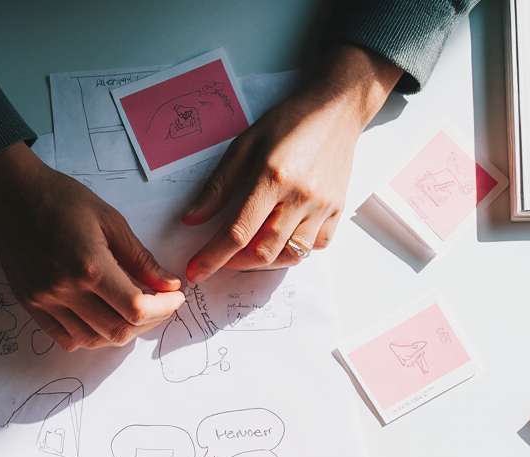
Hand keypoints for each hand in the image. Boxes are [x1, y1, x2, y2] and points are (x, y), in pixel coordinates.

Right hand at [0, 143, 185, 350]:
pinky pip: (65, 339)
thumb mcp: (110, 220)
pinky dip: (89, 336)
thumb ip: (140, 258)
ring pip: (93, 340)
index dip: (163, 308)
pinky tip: (101, 318)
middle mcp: (67, 291)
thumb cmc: (62, 200)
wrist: (11, 197)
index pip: (136, 308)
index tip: (175, 298)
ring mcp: (46, 302)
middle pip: (118, 331)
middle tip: (159, 304)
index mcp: (91, 267)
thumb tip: (169, 285)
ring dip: (120, 332)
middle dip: (148, 322)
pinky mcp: (31, 305)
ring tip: (131, 313)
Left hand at [180, 45, 402, 281]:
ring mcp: (323, 207)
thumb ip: (218, 185)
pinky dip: (294, 250)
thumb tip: (191, 219)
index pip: (238, 232)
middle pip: (264, 252)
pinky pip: (315, 246)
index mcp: (273, 178)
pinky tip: (281, 237)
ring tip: (248, 251)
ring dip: (264, 261)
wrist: (335, 110)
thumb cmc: (288, 123)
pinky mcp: (338, 210)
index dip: (213, 257)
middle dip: (235, 264)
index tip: (195, 271)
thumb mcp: (244, 145)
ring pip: (291, 255)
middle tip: (220, 259)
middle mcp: (301, 197)